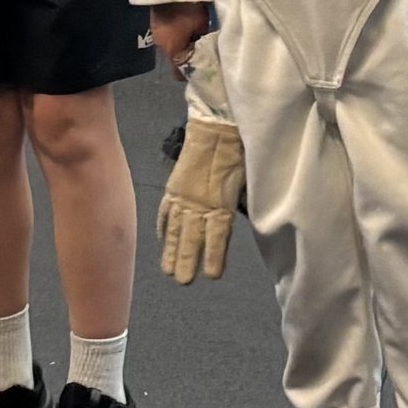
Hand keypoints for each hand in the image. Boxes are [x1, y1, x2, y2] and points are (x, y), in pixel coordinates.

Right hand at [151, 1, 212, 75]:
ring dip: (182, 43)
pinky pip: (167, 35)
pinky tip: (186, 26)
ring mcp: (156, 33)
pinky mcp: (155, 23)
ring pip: (171, 46)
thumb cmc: (188, 8)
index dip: (192, 73)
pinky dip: (176, 34)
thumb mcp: (201, 25)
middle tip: (204, 51)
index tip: (203, 71)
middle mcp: (161, 46)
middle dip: (189, 56)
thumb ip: (201, 41)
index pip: (179, 73)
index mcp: (172, 50)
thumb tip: (204, 50)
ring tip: (196, 36)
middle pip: (175, 59)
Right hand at [156, 117, 243, 284]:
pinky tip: (161, 241)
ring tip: (168, 271)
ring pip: (176, 228)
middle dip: (187, 259)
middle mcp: (199, 200)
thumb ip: (239, 202)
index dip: (214, 254)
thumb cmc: (238, 151)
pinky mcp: (174, 186)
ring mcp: (184, 194)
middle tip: (183, 281)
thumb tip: (238, 218)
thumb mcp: (246, 179)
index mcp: (220, 199)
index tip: (211, 276)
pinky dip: (163, 226)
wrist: (216, 126)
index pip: (217, 234)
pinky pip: (166, 210)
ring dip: (171, 250)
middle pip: (191, 235)